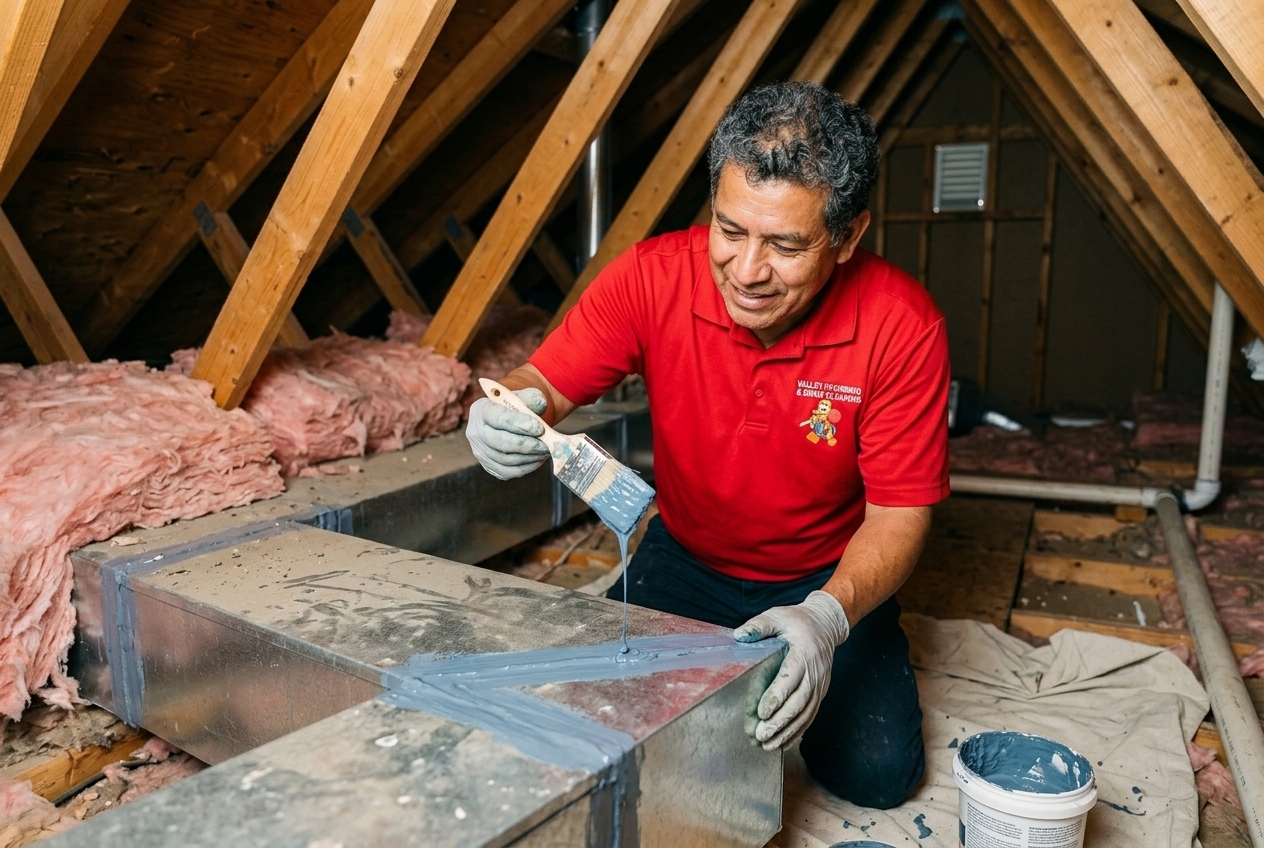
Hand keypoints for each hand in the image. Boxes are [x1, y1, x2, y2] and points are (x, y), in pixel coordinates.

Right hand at [465, 388, 549, 479]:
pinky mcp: (489, 467)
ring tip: (546, 450)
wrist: (511, 423)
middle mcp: (475, 432)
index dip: (519, 423)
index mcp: (481, 410)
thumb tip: (540, 404)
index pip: (498, 418)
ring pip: (505, 459)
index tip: (539, 428)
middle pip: (499, 442)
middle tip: (546, 444)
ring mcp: (480, 452)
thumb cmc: (516, 409)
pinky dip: (526, 467)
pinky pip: (508, 472)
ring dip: (529, 457)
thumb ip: (531, 398)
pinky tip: (538, 458)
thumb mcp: (522, 398)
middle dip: (526, 444)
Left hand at [733, 590, 849, 749]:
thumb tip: (739, 635)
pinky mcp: (820, 693)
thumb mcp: (777, 616)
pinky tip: (782, 743)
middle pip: (799, 702)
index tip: (762, 712)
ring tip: (768, 745)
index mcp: (804, 652)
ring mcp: (820, 685)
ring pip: (805, 713)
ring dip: (788, 732)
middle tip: (761, 735)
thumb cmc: (797, 621)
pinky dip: (797, 731)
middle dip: (780, 721)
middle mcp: (815, 672)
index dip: (777, 696)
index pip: (791, 678)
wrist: (826, 625)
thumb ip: (759, 626)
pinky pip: (810, 715)